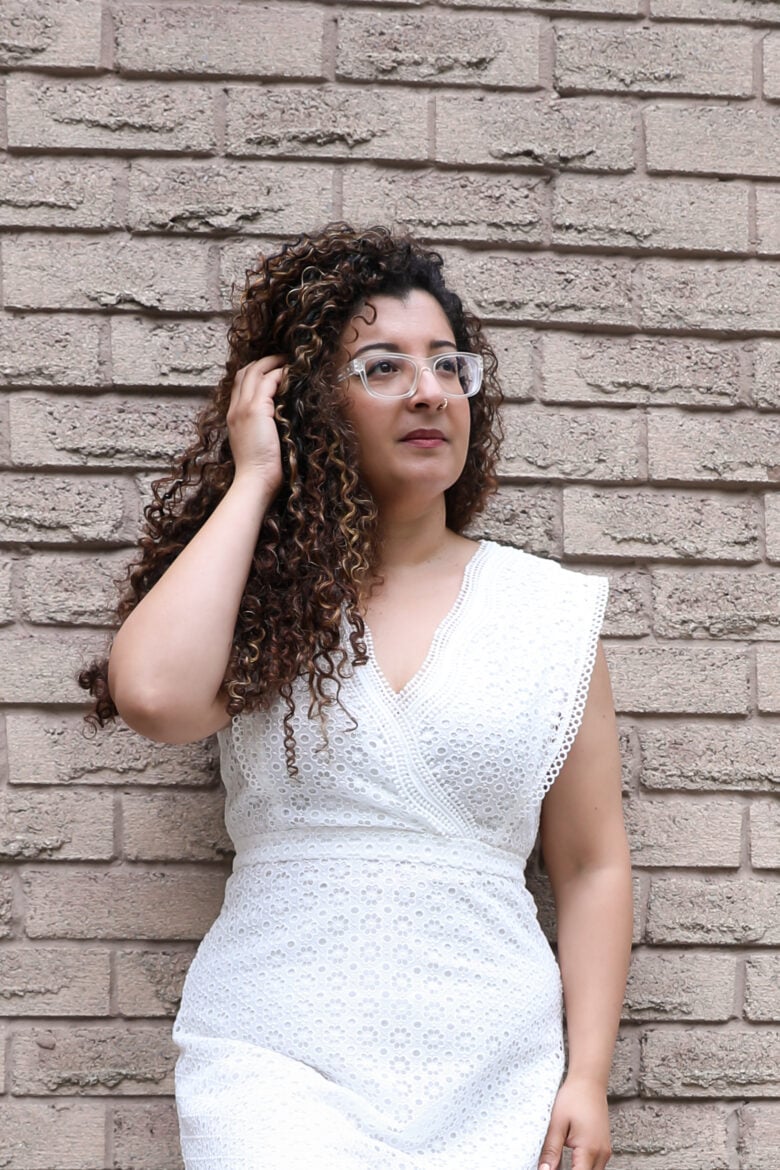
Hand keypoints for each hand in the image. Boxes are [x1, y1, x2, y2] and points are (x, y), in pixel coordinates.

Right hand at [226, 355, 286, 491]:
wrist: (254, 481)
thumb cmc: (260, 471)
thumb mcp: (258, 444)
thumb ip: (262, 428)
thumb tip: (278, 419)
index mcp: (234, 417)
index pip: (240, 384)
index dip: (255, 373)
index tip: (272, 370)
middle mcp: (235, 408)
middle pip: (244, 372)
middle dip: (263, 361)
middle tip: (282, 358)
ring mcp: (243, 408)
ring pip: (254, 371)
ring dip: (273, 362)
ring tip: (288, 360)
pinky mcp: (256, 410)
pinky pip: (268, 381)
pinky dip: (280, 374)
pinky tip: (292, 374)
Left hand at [538, 1075, 611, 1169]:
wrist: (589, 1081)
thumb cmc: (573, 1097)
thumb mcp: (556, 1123)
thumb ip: (551, 1150)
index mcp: (589, 1149)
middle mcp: (601, 1154)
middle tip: (551, 1166)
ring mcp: (605, 1152)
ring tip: (558, 1164)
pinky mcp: (603, 1148)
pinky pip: (594, 1166)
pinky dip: (582, 1168)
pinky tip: (569, 1163)